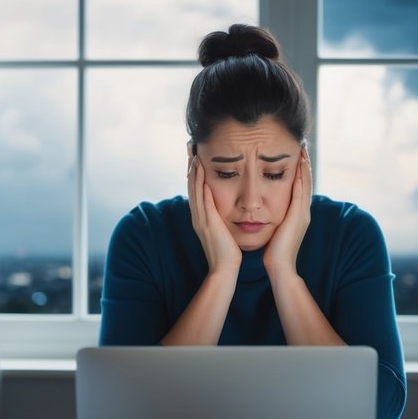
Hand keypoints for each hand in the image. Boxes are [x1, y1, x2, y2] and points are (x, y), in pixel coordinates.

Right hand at [188, 153, 240, 274]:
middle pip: (191, 186)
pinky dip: (201, 186)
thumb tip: (224, 211)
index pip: (196, 190)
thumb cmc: (227, 253)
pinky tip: (202, 173)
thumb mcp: (222, 232)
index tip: (195, 157)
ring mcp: (201, 219)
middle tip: (190, 149)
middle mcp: (198, 216)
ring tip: (194, 155)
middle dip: (190, 167)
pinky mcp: (208, 223)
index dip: (194, 173)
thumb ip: (220, 220)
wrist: (225, 270)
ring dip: (194, 172)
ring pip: (195, 190)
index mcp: (201, 218)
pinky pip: (203, 200)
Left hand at [263, 148, 311, 277]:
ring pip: (306, 185)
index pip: (300, 188)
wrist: (279, 267)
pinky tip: (299, 166)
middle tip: (303, 148)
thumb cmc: (273, 252)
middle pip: (306, 183)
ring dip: (305, 168)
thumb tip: (266, 213)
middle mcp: (303, 212)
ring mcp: (303, 214)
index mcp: (298, 215)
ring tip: (303, 151)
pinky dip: (301, 178)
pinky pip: (301, 193)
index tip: (297, 157)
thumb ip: (275, 220)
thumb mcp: (276, 231)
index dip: (300, 173)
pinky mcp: (298, 216)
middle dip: (305, 166)